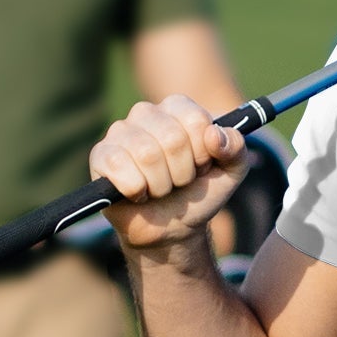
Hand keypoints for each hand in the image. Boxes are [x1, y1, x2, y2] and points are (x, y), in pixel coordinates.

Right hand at [90, 95, 252, 250]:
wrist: (172, 228)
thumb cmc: (198, 193)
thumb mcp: (231, 172)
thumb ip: (236, 148)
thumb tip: (214, 135)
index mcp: (177, 108)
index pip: (196, 120)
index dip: (203, 152)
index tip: (201, 166)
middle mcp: (146, 112)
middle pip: (173, 138)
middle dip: (183, 173)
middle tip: (179, 181)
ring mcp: (120, 132)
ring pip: (147, 154)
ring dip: (161, 185)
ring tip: (159, 189)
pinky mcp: (101, 155)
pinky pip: (119, 167)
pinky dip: (136, 190)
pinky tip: (138, 193)